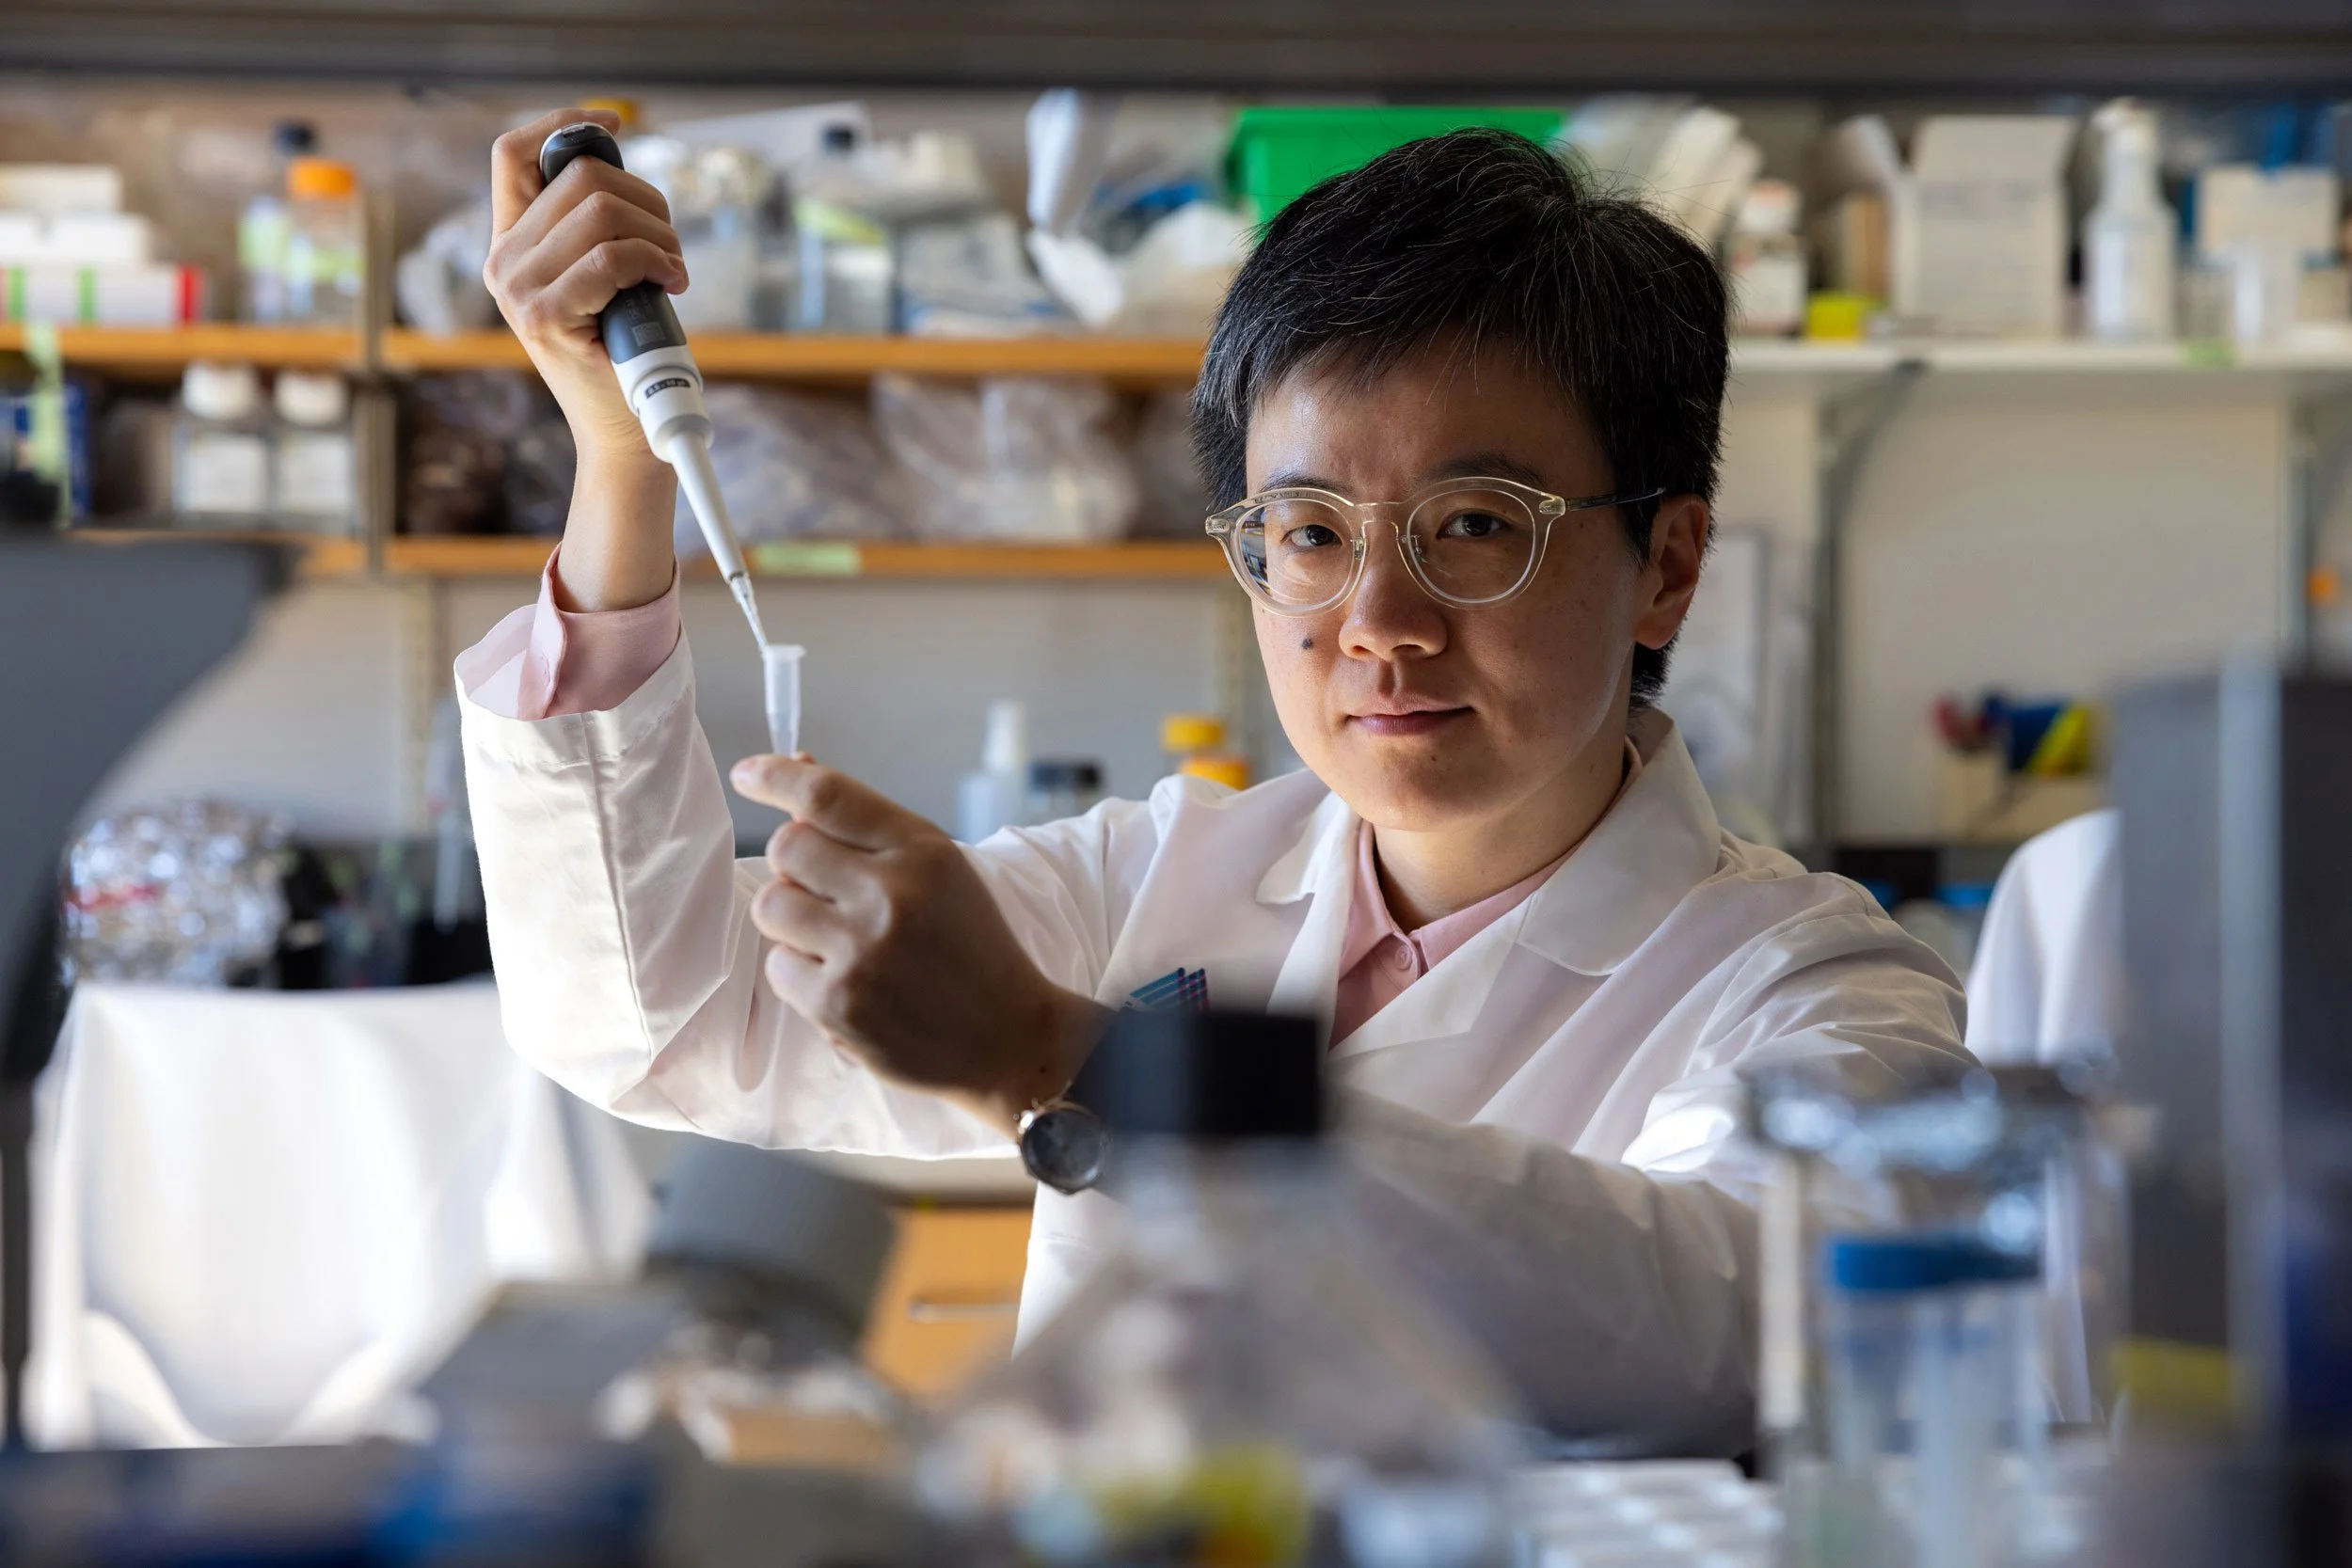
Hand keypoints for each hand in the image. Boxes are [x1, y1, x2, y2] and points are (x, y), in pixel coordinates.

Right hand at [483, 107, 683, 611]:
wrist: (628, 434)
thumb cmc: (627, 353)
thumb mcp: (605, 278)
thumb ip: (596, 225)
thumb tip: (614, 155)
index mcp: (511, 245)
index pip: (512, 153)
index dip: (563, 123)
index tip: (615, 124)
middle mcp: (503, 262)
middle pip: (581, 176)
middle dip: (647, 200)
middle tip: (669, 247)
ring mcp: (517, 290)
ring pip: (602, 211)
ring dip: (659, 235)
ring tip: (672, 270)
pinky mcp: (545, 315)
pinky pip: (612, 257)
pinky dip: (656, 261)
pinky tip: (671, 284)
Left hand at [730, 754, 1107, 1134]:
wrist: (1009, 1038)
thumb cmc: (970, 947)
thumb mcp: (941, 870)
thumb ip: (870, 826)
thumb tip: (797, 766)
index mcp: (923, 850)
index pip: (825, 796)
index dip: (775, 776)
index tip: (748, 774)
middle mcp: (891, 894)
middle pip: (787, 847)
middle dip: (795, 865)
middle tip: (828, 892)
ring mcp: (861, 951)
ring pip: (772, 905)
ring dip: (792, 919)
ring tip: (836, 940)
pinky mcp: (838, 1004)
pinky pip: (778, 966)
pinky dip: (801, 973)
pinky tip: (845, 982)